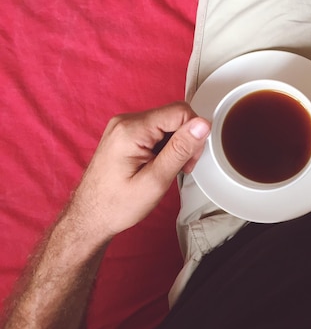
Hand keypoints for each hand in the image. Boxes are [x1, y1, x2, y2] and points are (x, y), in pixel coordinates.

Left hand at [67, 102, 210, 241]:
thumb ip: (180, 149)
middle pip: (174, 116)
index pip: (180, 112)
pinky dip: (164, 147)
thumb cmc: (117, 205)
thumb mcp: (156, 180)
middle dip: (185, 140)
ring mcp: (124, 127)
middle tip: (181, 168)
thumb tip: (202, 124)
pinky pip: (156, 131)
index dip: (194, 134)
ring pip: (167, 124)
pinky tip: (159, 165)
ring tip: (167, 170)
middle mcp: (126, 121)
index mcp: (132, 129)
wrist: (90, 217)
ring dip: (176, 145)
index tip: (189, 159)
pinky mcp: (125, 134)